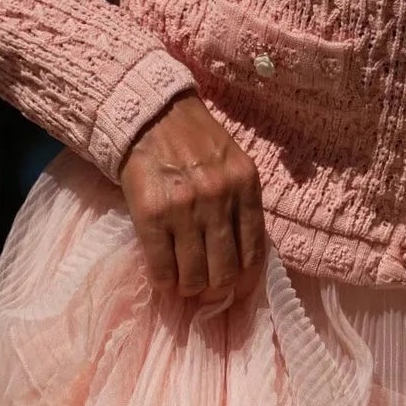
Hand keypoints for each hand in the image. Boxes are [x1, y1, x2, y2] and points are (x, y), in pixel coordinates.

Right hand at [118, 93, 265, 301]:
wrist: (152, 114)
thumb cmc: (195, 143)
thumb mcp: (233, 165)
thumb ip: (242, 206)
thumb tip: (243, 262)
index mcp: (245, 186)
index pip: (254, 253)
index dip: (245, 283)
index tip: (236, 291)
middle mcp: (217, 199)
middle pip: (224, 273)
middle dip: (215, 289)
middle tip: (205, 288)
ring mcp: (183, 209)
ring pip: (194, 277)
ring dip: (189, 288)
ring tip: (183, 283)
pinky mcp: (151, 215)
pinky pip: (162, 268)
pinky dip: (164, 282)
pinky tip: (164, 278)